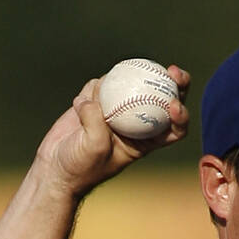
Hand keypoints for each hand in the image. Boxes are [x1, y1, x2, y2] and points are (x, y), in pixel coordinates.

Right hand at [34, 63, 191, 197]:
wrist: (56, 167)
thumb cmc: (81, 166)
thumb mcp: (94, 148)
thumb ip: (97, 123)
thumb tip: (95, 100)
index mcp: (146, 142)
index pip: (175, 128)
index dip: (181, 115)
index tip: (174, 104)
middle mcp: (136, 123)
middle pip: (163, 98)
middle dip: (174, 82)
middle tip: (172, 70)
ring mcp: (118, 110)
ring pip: (129, 84)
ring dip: (119, 83)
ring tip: (102, 92)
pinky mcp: (97, 101)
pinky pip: (100, 85)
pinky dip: (91, 90)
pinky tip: (80, 104)